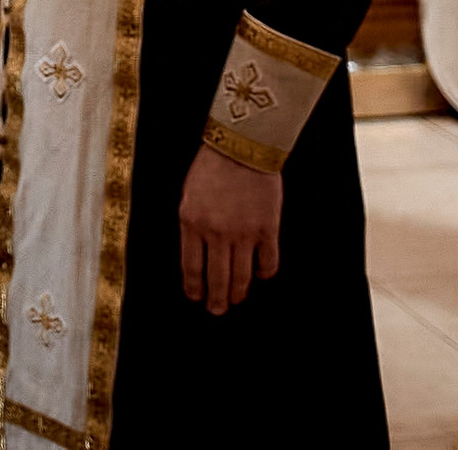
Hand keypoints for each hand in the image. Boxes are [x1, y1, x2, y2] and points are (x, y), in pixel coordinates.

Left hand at [178, 143, 280, 314]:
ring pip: (242, 276)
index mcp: (192, 224)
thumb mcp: (188, 196)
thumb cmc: (211, 167)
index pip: (191, 268)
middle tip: (217, 311)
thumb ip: (192, 226)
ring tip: (235, 300)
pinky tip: (260, 275)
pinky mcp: (268, 229)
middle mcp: (217, 233)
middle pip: (217, 278)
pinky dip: (264, 273)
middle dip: (216, 300)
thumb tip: (198, 256)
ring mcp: (244, 233)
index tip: (195, 298)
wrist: (242, 145)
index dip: (194, 287)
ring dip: (238, 292)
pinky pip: (268, 263)